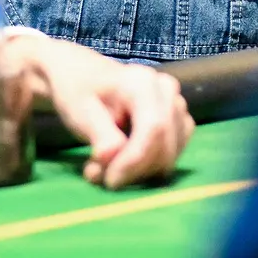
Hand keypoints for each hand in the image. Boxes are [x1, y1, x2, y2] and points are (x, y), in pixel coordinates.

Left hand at [1, 33, 193, 188]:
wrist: (82, 76)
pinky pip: (172, 154)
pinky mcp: (178, 121)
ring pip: (169, 155)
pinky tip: (122, 161)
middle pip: (164, 146)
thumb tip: (112, 157)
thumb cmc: (79, 91)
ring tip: (103, 165)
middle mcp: (166, 91)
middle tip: (96, 174)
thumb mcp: (79, 110)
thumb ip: (99, 134)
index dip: (135, 161)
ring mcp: (176, 106)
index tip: (110, 180)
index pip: (153, 129)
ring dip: (138, 171)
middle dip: (132, 170)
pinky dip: (148, 166)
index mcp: (142, 82)